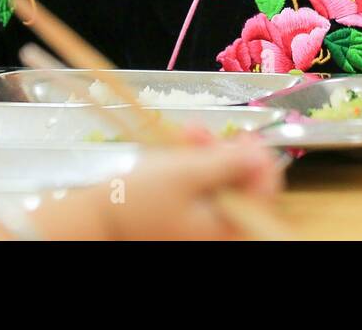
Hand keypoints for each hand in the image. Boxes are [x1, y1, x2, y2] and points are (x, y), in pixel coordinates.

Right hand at [52, 138, 283, 240]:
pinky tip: (181, 145)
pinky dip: (193, 165)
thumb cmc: (140, 198)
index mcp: (229, 229)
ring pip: (219, 182)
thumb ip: (230, 163)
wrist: (96, 220)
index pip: (264, 195)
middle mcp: (219, 231)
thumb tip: (262, 155)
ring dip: (207, 152)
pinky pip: (200, 188)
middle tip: (208, 131)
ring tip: (188, 131)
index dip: (261, 161)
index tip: (248, 136)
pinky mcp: (184, 218)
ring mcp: (200, 225)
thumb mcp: (187, 173)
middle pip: (241, 185)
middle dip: (226, 151)